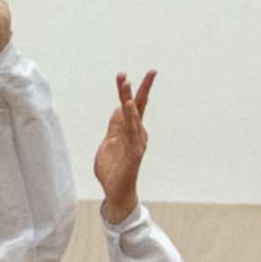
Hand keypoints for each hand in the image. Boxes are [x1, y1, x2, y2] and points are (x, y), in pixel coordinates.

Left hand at [93, 71, 154, 223]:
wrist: (115, 190)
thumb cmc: (112, 168)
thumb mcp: (109, 142)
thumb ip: (114, 126)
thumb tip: (118, 108)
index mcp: (129, 130)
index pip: (129, 106)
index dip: (125, 91)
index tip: (122, 75)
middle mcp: (137, 133)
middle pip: (139, 106)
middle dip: (142, 88)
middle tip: (151, 71)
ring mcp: (137, 141)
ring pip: (134, 116)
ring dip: (130, 99)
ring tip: (127, 84)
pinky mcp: (135, 151)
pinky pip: (132, 131)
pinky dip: (130, 118)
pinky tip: (127, 107)